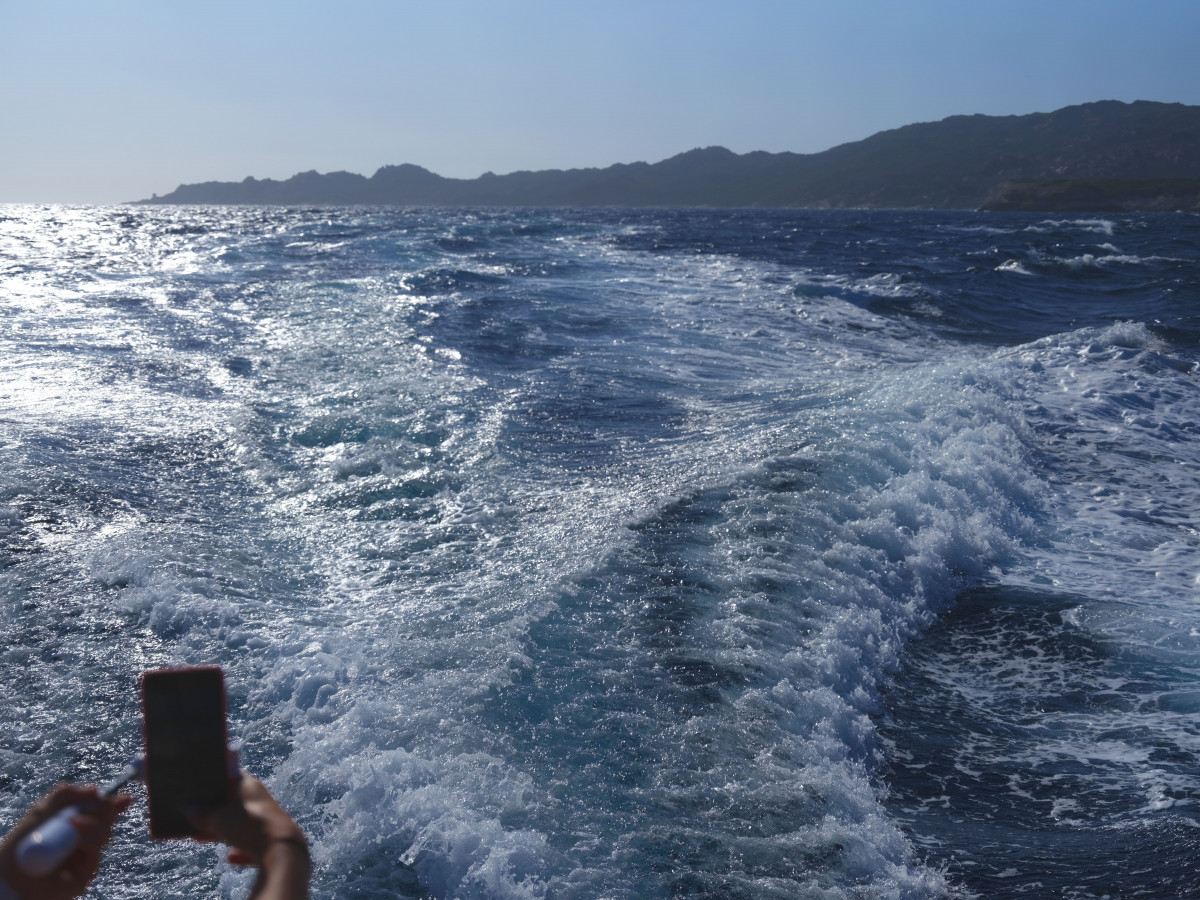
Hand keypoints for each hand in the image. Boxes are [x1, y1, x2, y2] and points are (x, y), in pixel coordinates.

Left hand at [0, 784, 130, 899]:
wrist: (10, 874)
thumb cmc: (22, 843)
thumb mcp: (41, 811)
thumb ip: (64, 795)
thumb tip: (95, 789)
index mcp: (77, 822)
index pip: (103, 810)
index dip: (117, 803)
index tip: (127, 796)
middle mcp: (85, 838)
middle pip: (109, 819)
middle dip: (107, 807)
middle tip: (98, 802)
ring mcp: (87, 855)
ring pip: (106, 833)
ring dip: (94, 823)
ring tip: (73, 822)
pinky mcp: (87, 872)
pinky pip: (96, 850)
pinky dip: (89, 839)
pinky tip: (77, 838)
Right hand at [191, 775, 308, 899]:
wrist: (281, 850)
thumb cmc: (249, 826)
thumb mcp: (220, 820)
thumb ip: (203, 815)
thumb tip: (189, 811)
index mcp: (249, 786)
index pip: (229, 777)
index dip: (212, 783)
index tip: (196, 789)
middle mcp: (259, 799)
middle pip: (232, 803)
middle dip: (213, 811)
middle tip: (193, 816)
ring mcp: (266, 818)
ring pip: (239, 823)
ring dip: (222, 830)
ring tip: (201, 836)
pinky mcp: (270, 838)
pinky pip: (250, 843)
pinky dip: (239, 849)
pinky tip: (230, 857)